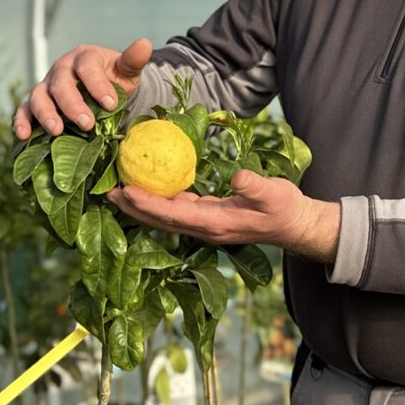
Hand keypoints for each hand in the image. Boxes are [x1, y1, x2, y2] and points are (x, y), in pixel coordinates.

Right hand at [14, 38, 152, 138]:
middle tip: (87, 124)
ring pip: (39, 95)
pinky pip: (25, 109)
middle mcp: (62, 68)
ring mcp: (47, 84)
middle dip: (72, 104)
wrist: (104, 90)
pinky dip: (22, 121)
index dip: (97, 85)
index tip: (111, 104)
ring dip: (46, 113)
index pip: (87, 67)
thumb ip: (134, 59)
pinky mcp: (38, 102)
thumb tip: (145, 43)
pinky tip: (23, 135)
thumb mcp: (127, 70)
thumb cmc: (115, 78)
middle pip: (61, 83)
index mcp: (84, 57)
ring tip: (57, 131)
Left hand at [106, 170, 340, 263]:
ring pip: (166, 217)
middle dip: (134, 208)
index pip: (173, 215)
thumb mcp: (274, 193)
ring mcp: (206, 225)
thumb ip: (254, 186)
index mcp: (215, 223)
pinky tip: (151, 186)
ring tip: (121, 190)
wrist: (296, 225)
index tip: (125, 191)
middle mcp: (205, 228)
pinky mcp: (210, 218)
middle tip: (109, 192)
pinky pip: (178, 210)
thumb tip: (236, 177)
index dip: (147, 204)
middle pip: (161, 220)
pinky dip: (161, 200)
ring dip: (143, 205)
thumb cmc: (285, 208)